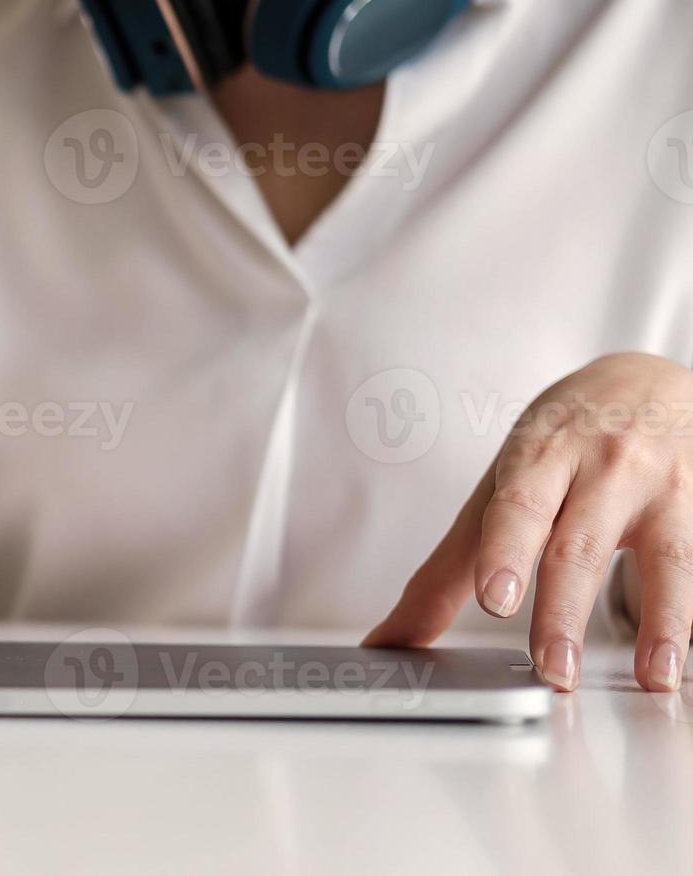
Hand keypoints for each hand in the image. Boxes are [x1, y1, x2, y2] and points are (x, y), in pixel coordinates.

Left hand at [366, 353, 692, 692]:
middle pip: (580, 543)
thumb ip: (450, 567)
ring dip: (662, 622)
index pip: (517, 506)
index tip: (493, 597)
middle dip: (564, 609)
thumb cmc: (564, 440)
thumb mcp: (501, 486)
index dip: (504, 551)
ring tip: (654, 675)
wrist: (650, 378)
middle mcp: (605, 466)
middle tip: (552, 667)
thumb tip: (390, 639)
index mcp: (540, 456)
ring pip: (667, 556)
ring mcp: (665, 487)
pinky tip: (684, 658)